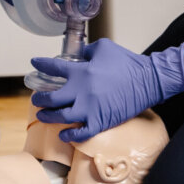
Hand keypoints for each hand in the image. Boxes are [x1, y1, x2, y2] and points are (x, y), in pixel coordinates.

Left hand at [31, 40, 183, 142]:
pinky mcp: (101, 122)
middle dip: (40, 99)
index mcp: (81, 72)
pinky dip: (70, 136)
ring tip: (43, 115)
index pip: (53, 68)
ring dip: (49, 117)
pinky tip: (63, 135)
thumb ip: (87, 50)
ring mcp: (90, 109)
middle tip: (36, 98)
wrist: (148, 80)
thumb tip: (80, 52)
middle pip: (52, 99)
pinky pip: (81, 133)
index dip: (41, 65)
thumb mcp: (104, 47)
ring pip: (61, 117)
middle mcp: (81, 91)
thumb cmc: (127, 62)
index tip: (34, 63)